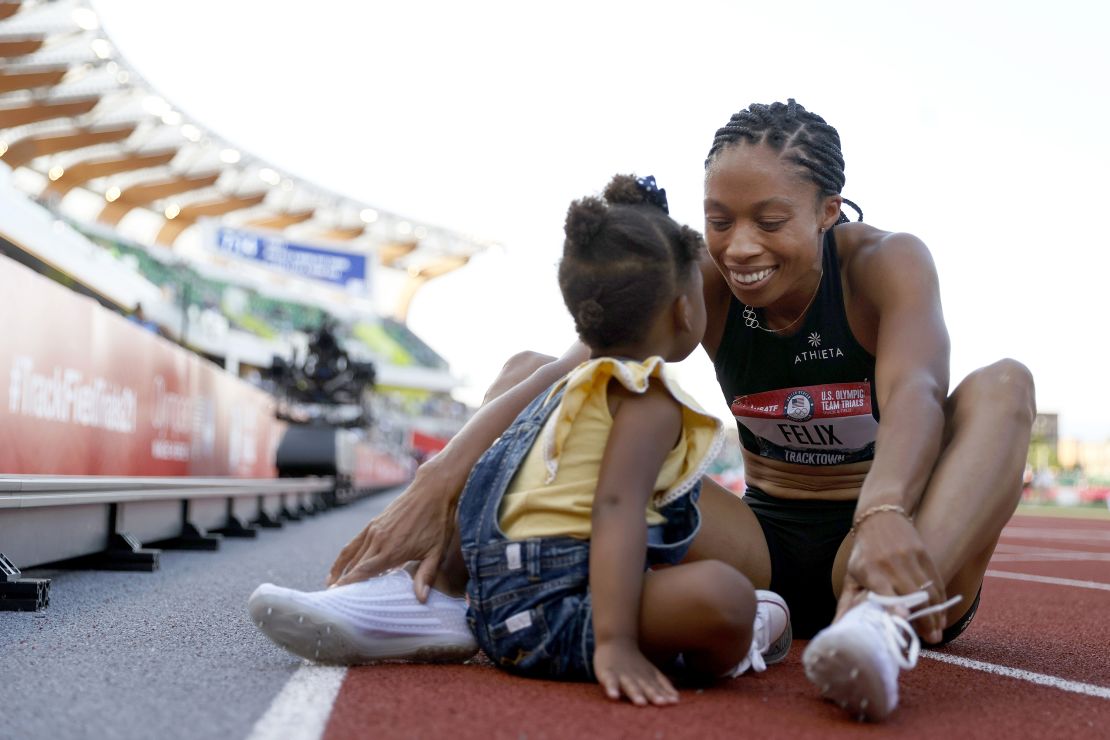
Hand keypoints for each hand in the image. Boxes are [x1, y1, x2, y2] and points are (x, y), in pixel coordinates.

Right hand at [326, 461, 458, 600]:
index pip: (365, 571)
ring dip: (340, 571)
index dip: (349, 584)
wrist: (432, 491)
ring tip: (332, 586)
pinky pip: (354, 542)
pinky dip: (345, 555)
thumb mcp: (436, 552)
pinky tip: (341, 565)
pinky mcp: (373, 523)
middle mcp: (379, 540)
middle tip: (335, 600)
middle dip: (344, 583)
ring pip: (352, 555)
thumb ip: (425, 576)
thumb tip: (421, 599)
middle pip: (355, 566)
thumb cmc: (437, 522)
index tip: (337, 595)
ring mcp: (374, 530)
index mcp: (393, 550)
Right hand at [593, 640, 678, 706]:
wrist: (615, 640)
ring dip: (636, 694)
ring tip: (641, 703)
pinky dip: (612, 689)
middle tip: (662, 703)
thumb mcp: (651, 671)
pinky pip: (610, 682)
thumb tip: (677, 699)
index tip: (673, 702)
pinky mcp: (607, 674)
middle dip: (654, 695)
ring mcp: (622, 675)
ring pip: (630, 685)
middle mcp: (637, 677)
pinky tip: (614, 696)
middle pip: (647, 687)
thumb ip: (663, 684)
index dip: (665, 694)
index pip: (658, 687)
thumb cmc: (635, 662)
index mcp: (648, 676)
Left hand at [843, 510, 946, 643]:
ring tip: (938, 632)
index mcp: (870, 570)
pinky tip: (941, 614)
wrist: (879, 517)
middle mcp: (891, 564)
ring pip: (928, 590)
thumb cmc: (863, 552)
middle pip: (912, 595)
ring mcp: (909, 558)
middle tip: (932, 640)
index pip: (885, 590)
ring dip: (935, 613)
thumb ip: (847, 602)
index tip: (904, 618)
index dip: (894, 604)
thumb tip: (836, 628)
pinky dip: (941, 600)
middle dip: (924, 619)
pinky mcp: (923, 554)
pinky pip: (936, 581)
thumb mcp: (852, 574)